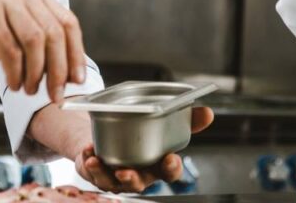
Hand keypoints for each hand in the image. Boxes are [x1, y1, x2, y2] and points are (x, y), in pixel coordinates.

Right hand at [0, 0, 85, 101]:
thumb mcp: (13, 32)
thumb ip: (38, 43)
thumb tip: (65, 72)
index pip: (67, 23)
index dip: (75, 53)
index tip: (77, 79)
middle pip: (54, 33)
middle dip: (59, 69)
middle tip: (55, 93)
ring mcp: (2, 0)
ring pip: (35, 41)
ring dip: (36, 73)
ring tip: (29, 89)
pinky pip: (10, 50)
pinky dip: (16, 73)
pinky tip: (13, 83)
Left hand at [74, 107, 213, 192]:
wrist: (110, 137)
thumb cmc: (140, 135)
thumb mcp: (162, 124)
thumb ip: (186, 120)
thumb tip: (208, 112)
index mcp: (157, 166)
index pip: (168, 173)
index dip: (170, 168)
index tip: (171, 159)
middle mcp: (138, 175)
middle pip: (138, 184)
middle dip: (132, 179)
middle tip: (126, 171)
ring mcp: (115, 177)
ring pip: (111, 182)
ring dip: (104, 173)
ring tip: (97, 160)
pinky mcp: (96, 173)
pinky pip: (92, 172)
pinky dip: (89, 161)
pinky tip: (88, 150)